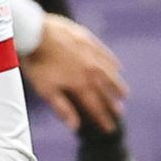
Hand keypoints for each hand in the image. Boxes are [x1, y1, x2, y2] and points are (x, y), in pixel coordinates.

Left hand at [25, 13, 127, 129]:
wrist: (36, 31)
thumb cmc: (37, 62)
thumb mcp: (46, 89)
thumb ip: (62, 107)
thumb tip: (75, 126)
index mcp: (80, 84)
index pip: (95, 106)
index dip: (103, 119)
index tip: (110, 129)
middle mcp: (90, 70)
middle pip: (105, 90)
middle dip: (112, 103)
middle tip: (119, 112)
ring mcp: (91, 54)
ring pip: (109, 72)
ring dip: (117, 84)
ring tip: (124, 93)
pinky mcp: (88, 40)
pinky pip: (105, 53)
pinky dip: (112, 62)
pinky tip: (117, 66)